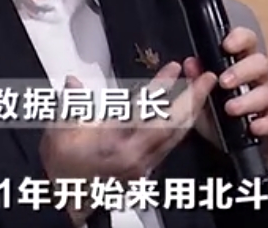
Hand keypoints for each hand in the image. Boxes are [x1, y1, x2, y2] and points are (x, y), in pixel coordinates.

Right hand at [39, 63, 216, 225]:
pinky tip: (186, 114)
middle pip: (173, 125)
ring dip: (191, 112)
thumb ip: (72, 104)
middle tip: (207, 78)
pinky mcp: (146, 169)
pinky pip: (171, 145)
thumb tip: (74, 82)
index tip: (173, 68)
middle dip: (192, 99)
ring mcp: (143, 165)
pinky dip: (181, 126)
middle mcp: (135, 156)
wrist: (65, 199)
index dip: (161, 86)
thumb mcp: (59, 130)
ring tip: (201, 90)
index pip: (144, 109)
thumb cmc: (63, 167)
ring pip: (176, 136)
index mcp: (114, 144)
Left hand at [185, 27, 267, 167]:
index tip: (226, 46)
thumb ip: (197, 79)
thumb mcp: (204, 95)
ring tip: (230, 108)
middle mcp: (262, 75)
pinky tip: (253, 126)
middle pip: (261, 63)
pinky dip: (266, 123)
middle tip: (223, 82)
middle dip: (242, 71)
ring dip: (249, 100)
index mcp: (244, 62)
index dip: (240, 39)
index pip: (247, 41)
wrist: (235, 142)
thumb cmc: (221, 111)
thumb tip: (190, 64)